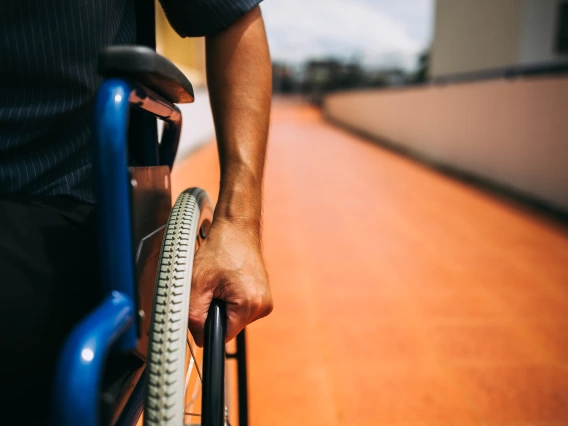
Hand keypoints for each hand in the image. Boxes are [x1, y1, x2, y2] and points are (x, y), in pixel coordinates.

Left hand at [188, 218, 272, 346]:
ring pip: (235, 317)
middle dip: (215, 311)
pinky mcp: (263, 295)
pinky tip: (228, 280)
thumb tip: (200, 340)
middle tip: (211, 286)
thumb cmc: (220, 249)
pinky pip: (242, 307)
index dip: (207, 323)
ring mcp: (265, 300)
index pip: (223, 335)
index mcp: (250, 305)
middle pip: (229, 326)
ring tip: (220, 280)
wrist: (237, 228)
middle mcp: (263, 306)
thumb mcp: (197, 284)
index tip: (204, 302)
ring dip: (223, 303)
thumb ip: (194, 316)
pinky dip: (231, 297)